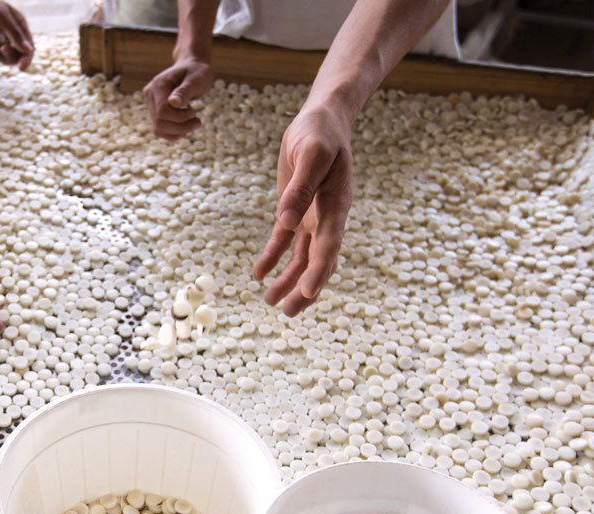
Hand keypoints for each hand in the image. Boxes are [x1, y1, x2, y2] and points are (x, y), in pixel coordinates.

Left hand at [0, 0, 34, 69]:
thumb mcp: (2, 19)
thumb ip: (15, 35)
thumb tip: (29, 50)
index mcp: (20, 26)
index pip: (28, 48)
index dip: (26, 59)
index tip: (21, 67)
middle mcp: (12, 35)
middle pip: (16, 56)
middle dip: (8, 55)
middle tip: (1, 48)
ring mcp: (0, 40)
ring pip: (1, 58)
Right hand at [142, 56, 213, 138]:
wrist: (192, 67)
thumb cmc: (197, 72)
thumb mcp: (196, 79)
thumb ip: (184, 91)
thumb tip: (173, 103)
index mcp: (158, 85)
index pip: (162, 112)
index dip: (179, 118)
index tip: (195, 113)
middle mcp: (150, 94)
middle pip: (159, 123)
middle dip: (180, 127)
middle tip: (197, 122)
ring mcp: (150, 102)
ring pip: (158, 129)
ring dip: (177, 132)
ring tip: (193, 124)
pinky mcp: (154, 110)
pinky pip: (159, 129)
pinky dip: (173, 133)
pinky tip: (185, 128)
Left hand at [252, 104, 353, 315]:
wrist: (321, 120)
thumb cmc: (319, 133)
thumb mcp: (311, 153)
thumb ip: (301, 188)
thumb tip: (285, 222)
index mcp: (335, 206)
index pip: (329, 245)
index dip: (319, 270)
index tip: (308, 292)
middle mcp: (326, 218)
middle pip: (318, 262)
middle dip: (304, 289)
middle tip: (288, 312)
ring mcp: (311, 217)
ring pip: (301, 258)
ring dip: (288, 281)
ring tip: (270, 301)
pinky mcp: (295, 212)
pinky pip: (284, 242)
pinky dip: (272, 258)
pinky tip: (258, 274)